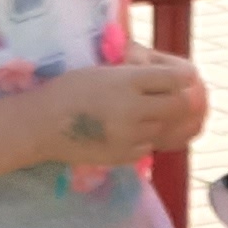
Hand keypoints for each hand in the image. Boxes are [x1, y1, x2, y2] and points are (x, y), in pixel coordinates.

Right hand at [32, 55, 209, 172]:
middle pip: (178, 105)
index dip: (183, 78)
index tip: (185, 78)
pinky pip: (148, 146)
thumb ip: (134, 75)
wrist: (42, 125)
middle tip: (173, 97)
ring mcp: (130, 135)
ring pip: (164, 127)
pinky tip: (128, 131)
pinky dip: (144, 138)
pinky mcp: (124, 155)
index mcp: (127, 81)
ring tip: (144, 113)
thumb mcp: (103, 71)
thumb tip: (167, 77)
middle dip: (180, 100)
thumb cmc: (68, 90)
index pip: (173, 79)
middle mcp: (134, 109)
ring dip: (160, 120)